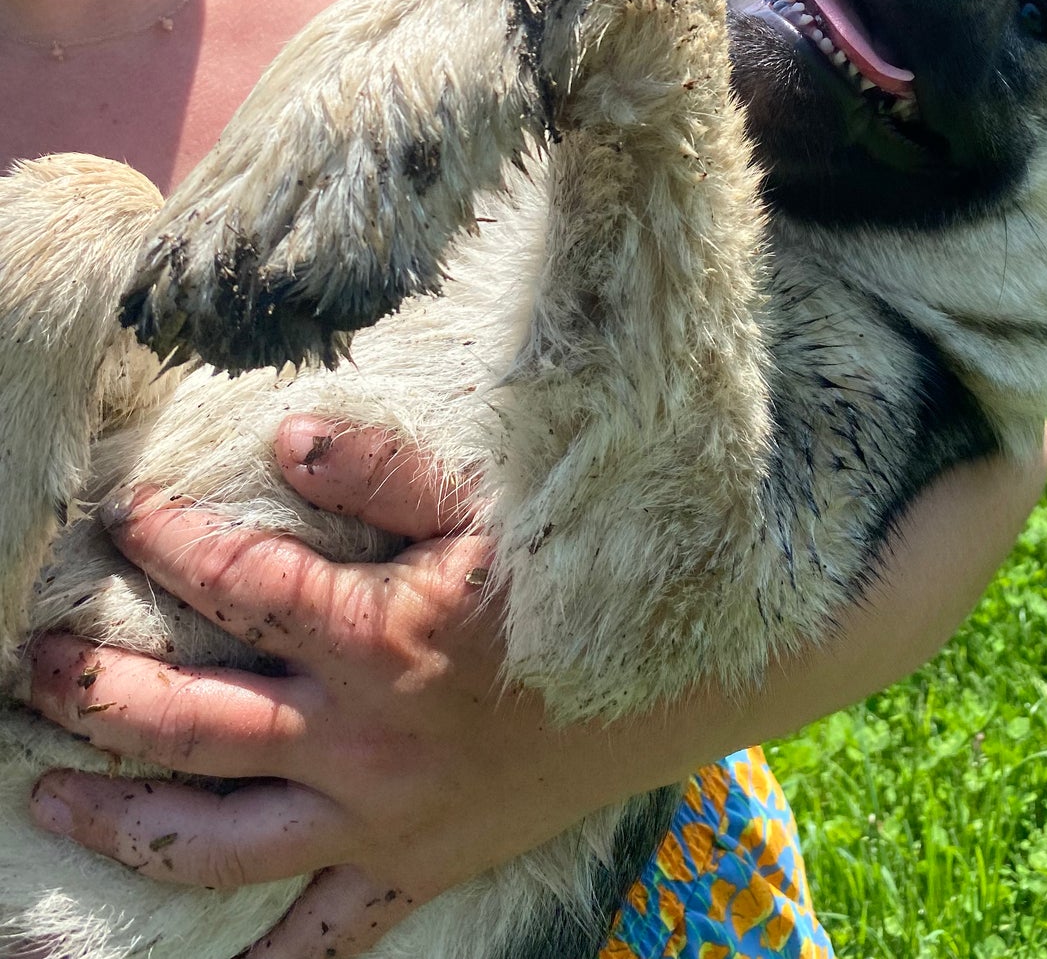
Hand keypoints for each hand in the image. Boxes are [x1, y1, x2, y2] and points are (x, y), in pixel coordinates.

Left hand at [26, 417, 1046, 958]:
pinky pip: (320, 942)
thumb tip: (284, 434)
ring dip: (122, 817)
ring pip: (217, 842)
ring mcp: (379, 821)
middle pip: (189, 727)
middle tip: (36, 662)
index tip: (121, 517)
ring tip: (47, 794)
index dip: (168, 547)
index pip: (237, 588)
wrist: (685, 676)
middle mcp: (361, 742)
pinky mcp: (412, 870)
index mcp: (379, 638)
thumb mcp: (493, 507)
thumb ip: (384, 467)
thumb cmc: (584, 579)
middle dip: (97, 692)